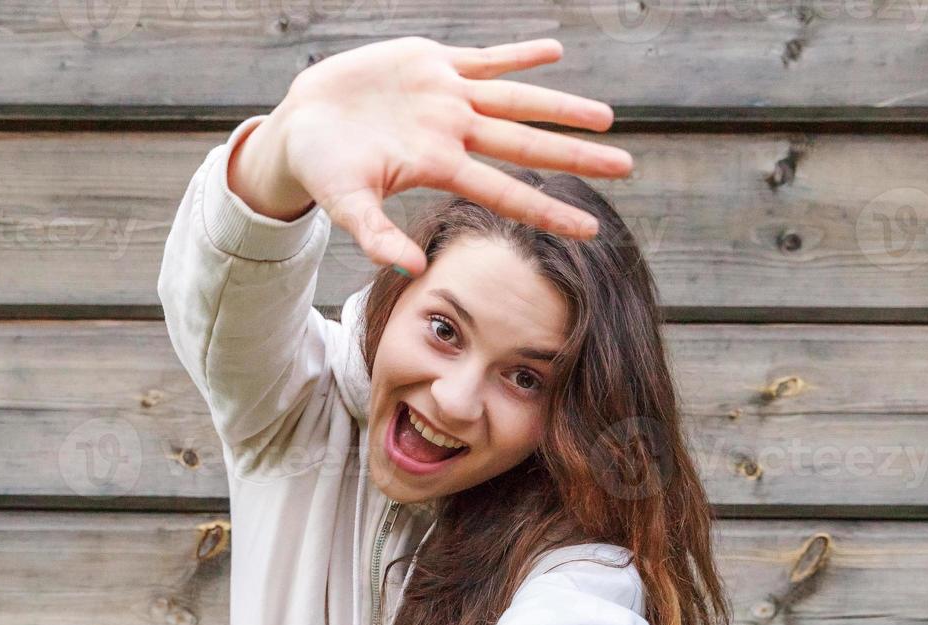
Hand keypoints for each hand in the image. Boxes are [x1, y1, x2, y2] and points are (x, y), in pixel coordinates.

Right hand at [265, 35, 632, 273]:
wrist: (301, 125)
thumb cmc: (323, 171)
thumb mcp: (347, 205)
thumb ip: (377, 236)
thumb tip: (413, 270)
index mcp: (438, 166)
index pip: (505, 192)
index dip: (548, 209)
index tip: (590, 228)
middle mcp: (453, 133)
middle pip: (527, 144)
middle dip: (575, 155)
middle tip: (626, 166)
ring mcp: (447, 97)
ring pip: (517, 99)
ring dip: (562, 105)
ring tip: (607, 117)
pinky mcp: (431, 62)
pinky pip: (485, 58)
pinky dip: (519, 55)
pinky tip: (554, 52)